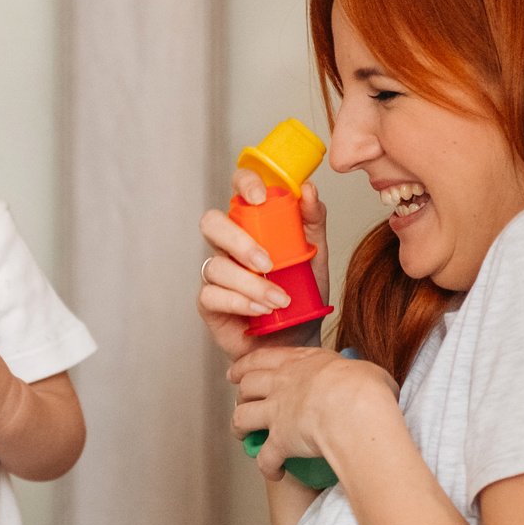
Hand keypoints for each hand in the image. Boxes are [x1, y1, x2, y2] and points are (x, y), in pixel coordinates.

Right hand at [197, 167, 329, 359]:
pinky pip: (212, 295)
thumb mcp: (314, 256)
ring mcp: (216, 274)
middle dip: (238, 241)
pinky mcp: (209, 303)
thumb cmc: (301, 297)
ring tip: (279, 300)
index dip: (243, 184)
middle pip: (212, 224)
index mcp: (252, 225)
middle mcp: (228, 246)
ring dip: (251, 285)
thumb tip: (308, 191)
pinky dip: (240, 303)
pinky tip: (261, 311)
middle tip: (267, 262)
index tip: (261, 197)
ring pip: (216, 266)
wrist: (298, 340)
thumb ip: (312, 222)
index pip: (238, 191)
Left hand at [228, 342, 391, 482]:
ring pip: (241, 418)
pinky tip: (275, 473)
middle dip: (239, 395)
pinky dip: (268, 467)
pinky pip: (265, 458)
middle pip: (246, 386)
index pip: (263, 358)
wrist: (354, 410)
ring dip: (239, 429)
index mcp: (300, 362)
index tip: (237, 372)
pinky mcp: (279, 441)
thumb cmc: (364, 387)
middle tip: (240, 401)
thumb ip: (354, 374)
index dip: (245, 365)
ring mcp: (277, 412)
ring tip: (244, 435)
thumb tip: (367, 381)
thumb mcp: (362, 368)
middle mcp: (282, 384)